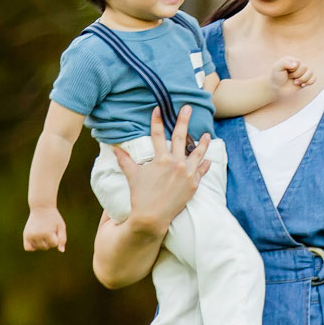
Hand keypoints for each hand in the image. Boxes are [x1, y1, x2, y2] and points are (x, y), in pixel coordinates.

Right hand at [23, 206, 66, 251]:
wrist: (41, 208)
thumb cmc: (53, 217)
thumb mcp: (61, 226)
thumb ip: (62, 239)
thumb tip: (61, 251)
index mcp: (46, 233)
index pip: (54, 244)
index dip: (56, 238)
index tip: (55, 230)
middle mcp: (37, 235)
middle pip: (46, 247)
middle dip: (49, 241)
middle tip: (49, 230)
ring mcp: (30, 235)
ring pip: (38, 248)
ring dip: (42, 243)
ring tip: (43, 232)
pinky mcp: (25, 235)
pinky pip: (28, 248)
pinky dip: (32, 247)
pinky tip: (36, 241)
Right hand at [108, 106, 209, 232]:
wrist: (153, 216)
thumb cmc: (141, 195)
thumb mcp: (132, 175)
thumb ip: (125, 160)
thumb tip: (114, 148)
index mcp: (161, 159)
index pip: (157, 135)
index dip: (157, 121)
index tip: (159, 108)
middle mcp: (176, 163)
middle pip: (181, 137)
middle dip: (184, 121)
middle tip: (188, 108)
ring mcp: (187, 173)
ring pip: (197, 153)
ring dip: (202, 143)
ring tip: (207, 134)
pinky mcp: (194, 184)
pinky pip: (202, 171)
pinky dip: (205, 165)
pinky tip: (209, 160)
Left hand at [271, 56, 314, 93]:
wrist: (278, 88)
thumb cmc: (277, 77)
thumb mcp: (276, 68)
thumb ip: (284, 63)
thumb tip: (296, 64)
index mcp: (292, 60)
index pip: (299, 62)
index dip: (293, 69)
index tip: (286, 72)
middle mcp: (299, 65)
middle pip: (305, 67)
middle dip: (296, 75)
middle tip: (289, 77)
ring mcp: (303, 72)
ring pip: (310, 72)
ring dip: (302, 79)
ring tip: (295, 82)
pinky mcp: (306, 79)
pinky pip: (314, 79)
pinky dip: (309, 82)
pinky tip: (302, 85)